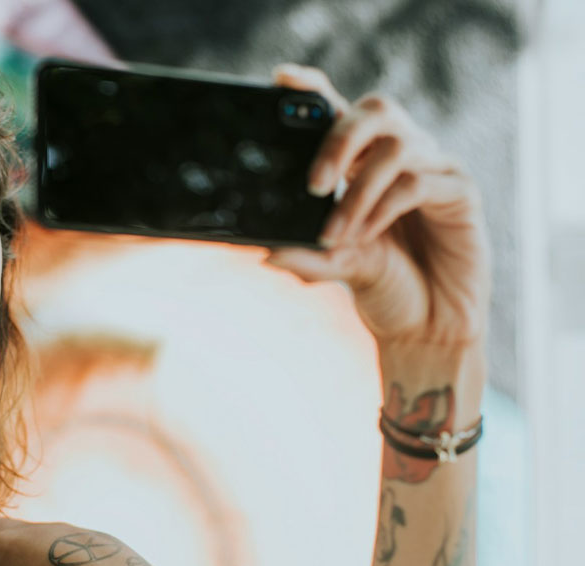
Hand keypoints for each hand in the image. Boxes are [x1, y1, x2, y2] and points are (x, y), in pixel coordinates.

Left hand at [262, 64, 489, 346]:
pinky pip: (419, 182)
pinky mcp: (460, 192)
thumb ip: (303, 255)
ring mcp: (434, 168)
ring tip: (336, 233)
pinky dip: (384, 209)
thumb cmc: (383, 286)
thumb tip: (263, 249)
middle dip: (338, 138)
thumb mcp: (334, 267)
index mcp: (363, 162)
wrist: (426, 327)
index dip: (313, 89)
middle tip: (314, 183)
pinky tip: (367, 237)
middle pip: (375, 110)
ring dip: (357, 194)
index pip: (340, 110)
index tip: (282, 80)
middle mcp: (400, 155)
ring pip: (396, 148)